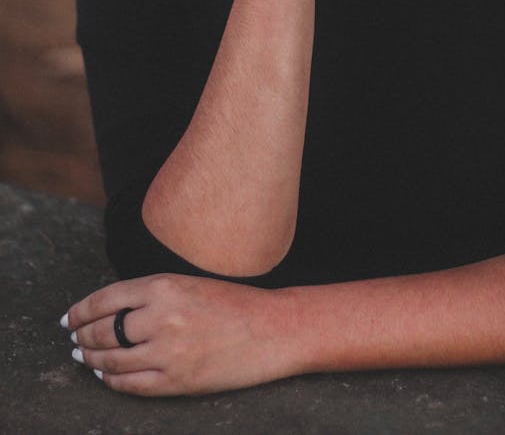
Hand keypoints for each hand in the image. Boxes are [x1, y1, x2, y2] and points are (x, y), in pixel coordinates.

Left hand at [63, 273, 301, 395]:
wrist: (272, 329)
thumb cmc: (233, 302)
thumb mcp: (189, 283)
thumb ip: (151, 293)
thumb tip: (109, 309)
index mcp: (164, 286)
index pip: (105, 299)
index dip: (80, 311)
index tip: (67, 318)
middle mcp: (161, 318)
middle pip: (104, 330)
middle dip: (82, 336)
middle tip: (73, 339)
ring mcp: (167, 352)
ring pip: (112, 359)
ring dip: (91, 358)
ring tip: (83, 356)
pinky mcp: (176, 381)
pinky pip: (130, 384)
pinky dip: (111, 379)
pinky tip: (104, 374)